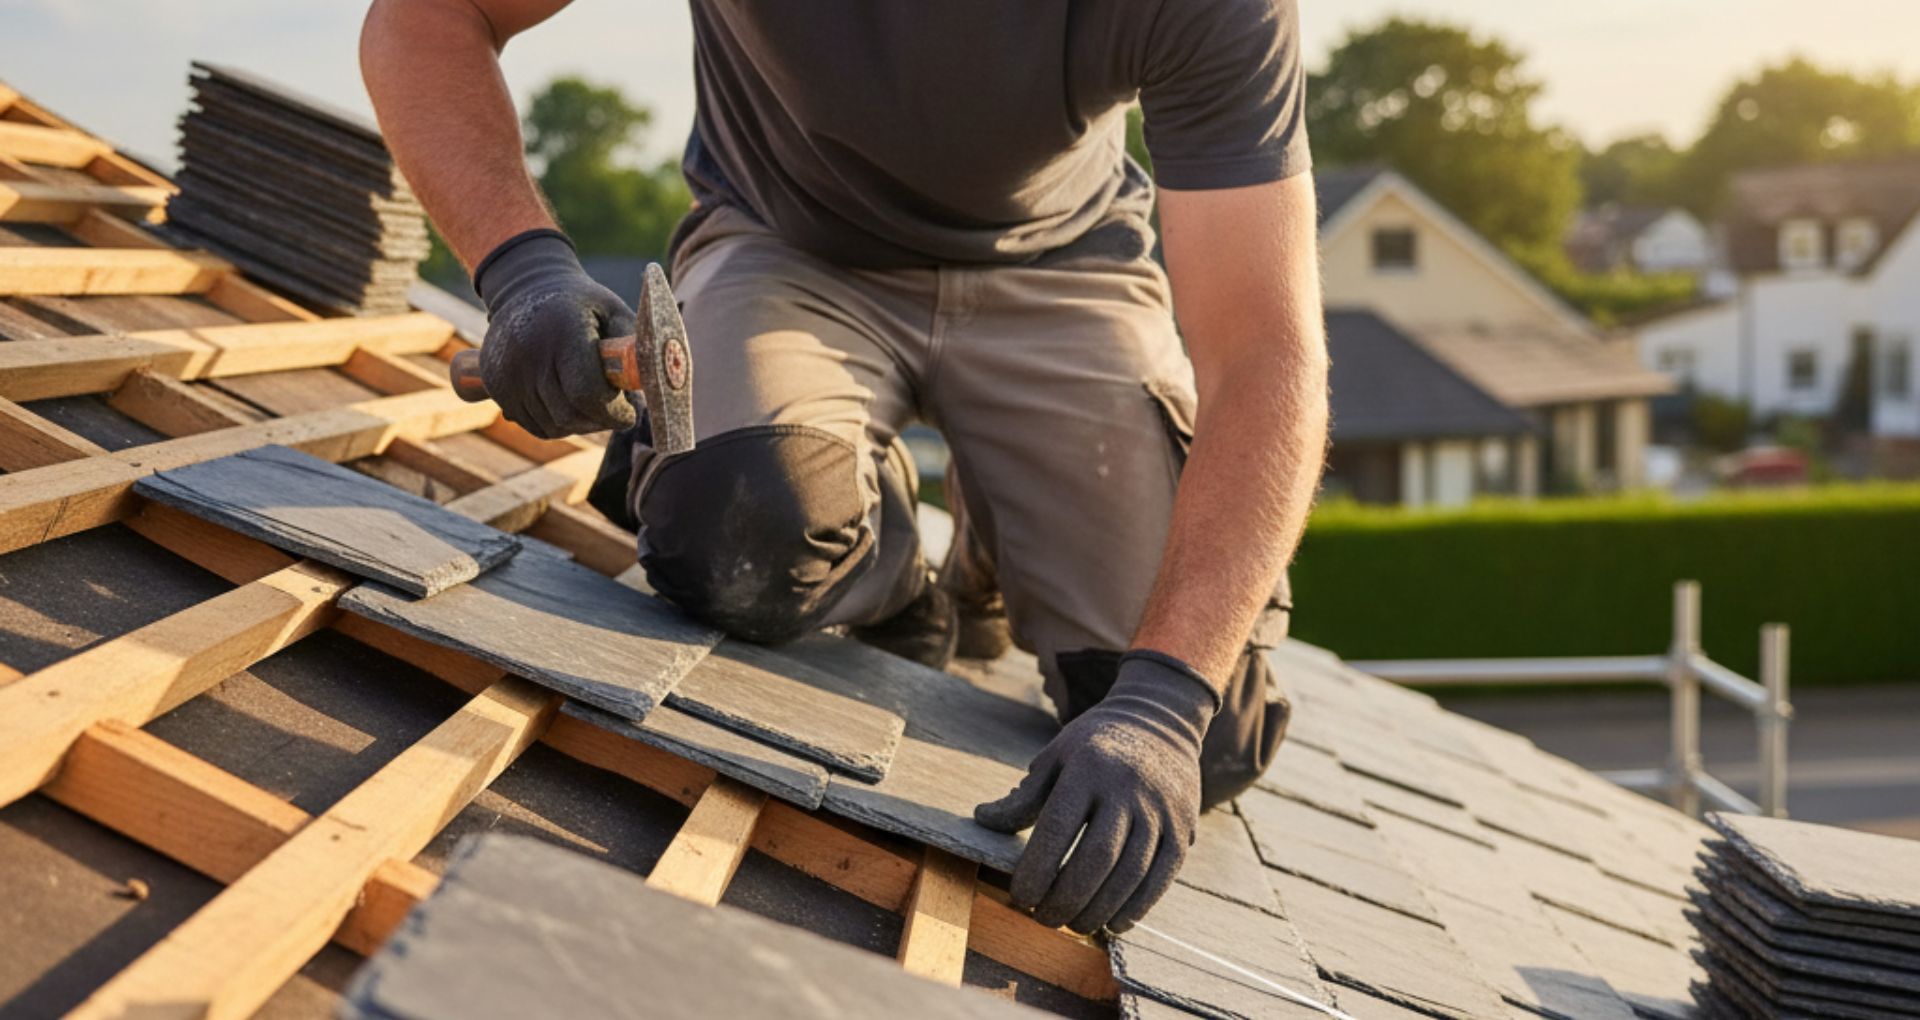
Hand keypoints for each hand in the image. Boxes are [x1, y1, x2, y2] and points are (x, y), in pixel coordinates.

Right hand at [475, 229, 638, 438]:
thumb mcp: (613, 311)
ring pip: (552, 425)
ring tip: (593, 406)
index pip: (587, 393)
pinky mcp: (495, 383)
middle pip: (570, 414)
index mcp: (563, 331)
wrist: (524, 286)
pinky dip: (556, 424)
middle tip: (615, 413)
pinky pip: (533, 424)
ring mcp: (506, 370)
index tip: (629, 414)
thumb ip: (634, 346)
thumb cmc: (581, 303)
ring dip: (579, 425)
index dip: (613, 413)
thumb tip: (656, 384)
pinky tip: (568, 405)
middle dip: (600, 421)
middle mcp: (528, 352)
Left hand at [975, 650, 1216, 933]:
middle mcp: (1127, 789)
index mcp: (1088, 768)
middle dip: (1067, 898)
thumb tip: (984, 819)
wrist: (1161, 719)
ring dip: (1099, 909)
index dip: (1037, 869)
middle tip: (1044, 918)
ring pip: (1131, 873)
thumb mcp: (1056, 755)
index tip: (1020, 896)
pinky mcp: (1183, 828)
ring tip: (1074, 924)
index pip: (1059, 827)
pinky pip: (1161, 877)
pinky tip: (1112, 923)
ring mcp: (1160, 810)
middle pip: (1097, 857)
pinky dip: (1136, 907)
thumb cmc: (1096, 744)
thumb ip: (1025, 794)